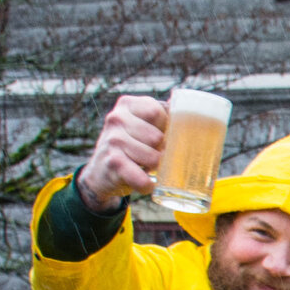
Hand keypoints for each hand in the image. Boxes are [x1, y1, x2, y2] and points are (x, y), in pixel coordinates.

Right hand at [77, 94, 168, 213]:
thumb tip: (188, 110)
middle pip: (157, 137)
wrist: (101, 171)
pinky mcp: (113, 162)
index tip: (162, 136)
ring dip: (157, 168)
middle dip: (162, 151)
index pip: (158, 112)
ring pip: (153, 158)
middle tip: (155, 155)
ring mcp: (113, 140)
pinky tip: (147, 183)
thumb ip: (162, 117)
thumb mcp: (142, 125)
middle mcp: (117, 118)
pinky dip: (148, 184)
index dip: (167, 128)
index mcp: (127, 104)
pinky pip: (141, 178)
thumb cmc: (132, 145)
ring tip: (148, 167)